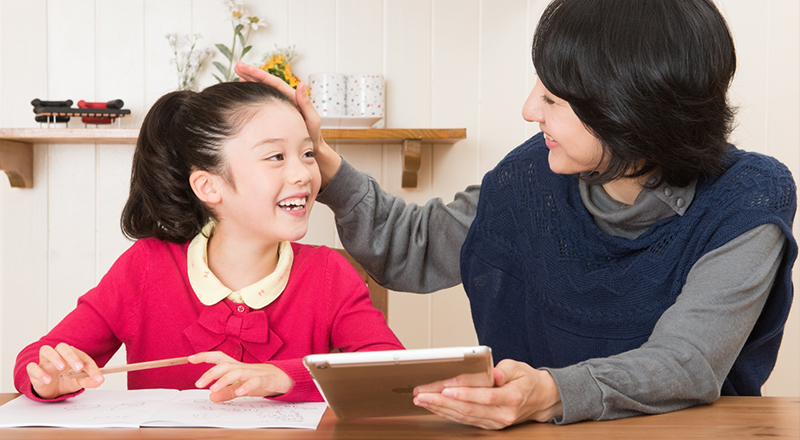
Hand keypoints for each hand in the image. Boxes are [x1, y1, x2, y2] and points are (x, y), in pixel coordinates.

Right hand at [26, 343, 103, 398]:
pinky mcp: (34, 371)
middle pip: (63, 347)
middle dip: (72, 356)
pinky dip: (39, 372)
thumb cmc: (66, 380)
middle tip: (79, 367)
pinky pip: (32, 367)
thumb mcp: (80, 382)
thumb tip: (99, 380)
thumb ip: (89, 380)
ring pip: (46, 350)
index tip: (98, 377)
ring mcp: (45, 362)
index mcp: (72, 355)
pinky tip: (48, 380)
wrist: (52, 390)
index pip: (82, 356)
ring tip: (61, 367)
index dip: (91, 367)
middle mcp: (59, 355)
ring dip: (55, 357)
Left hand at [189, 352, 293, 401]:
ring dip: (224, 380)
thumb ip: (226, 392)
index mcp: (236, 367)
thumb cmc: (260, 379)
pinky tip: (240, 392)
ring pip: (237, 372)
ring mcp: (254, 372)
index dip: (205, 356)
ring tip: (214, 388)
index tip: (190, 358)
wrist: (283, 377)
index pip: (219, 358)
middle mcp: (243, 367)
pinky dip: (247, 386)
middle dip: (210, 373)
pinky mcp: (265, 379)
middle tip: (199, 383)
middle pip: (225, 365)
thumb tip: (211, 396)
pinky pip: (255, 381)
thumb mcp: (240, 387)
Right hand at [234, 62, 341, 187]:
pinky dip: (254, 96)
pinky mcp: (276, 115)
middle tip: (237, 66)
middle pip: (267, 83)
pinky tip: (244, 93)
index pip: (274, 83)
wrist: (312, 151)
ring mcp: (280, 107)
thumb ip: (307, 104)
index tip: (245, 69)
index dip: (259, 75)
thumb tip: (301, 84)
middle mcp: (285, 100)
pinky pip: (263, 102)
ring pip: (263, 90)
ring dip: (251, 82)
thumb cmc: (313, 138)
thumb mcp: (312, 121)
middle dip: (252, 74)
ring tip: (238, 75)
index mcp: (293, 99)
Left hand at [412, 359, 562, 429]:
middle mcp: (503, 414)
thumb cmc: (527, 380)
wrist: (540, 399)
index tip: (446, 388)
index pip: (485, 397)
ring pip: (464, 417)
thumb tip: (492, 374)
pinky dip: (447, 413)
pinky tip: (434, 407)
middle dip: (442, 402)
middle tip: (423, 395)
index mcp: (512, 398)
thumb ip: (504, 370)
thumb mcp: (518, 368)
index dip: (465, 393)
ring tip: (422, 400)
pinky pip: (465, 420)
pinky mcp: (488, 425)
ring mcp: (496, 423)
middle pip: (469, 409)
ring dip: (440, 409)